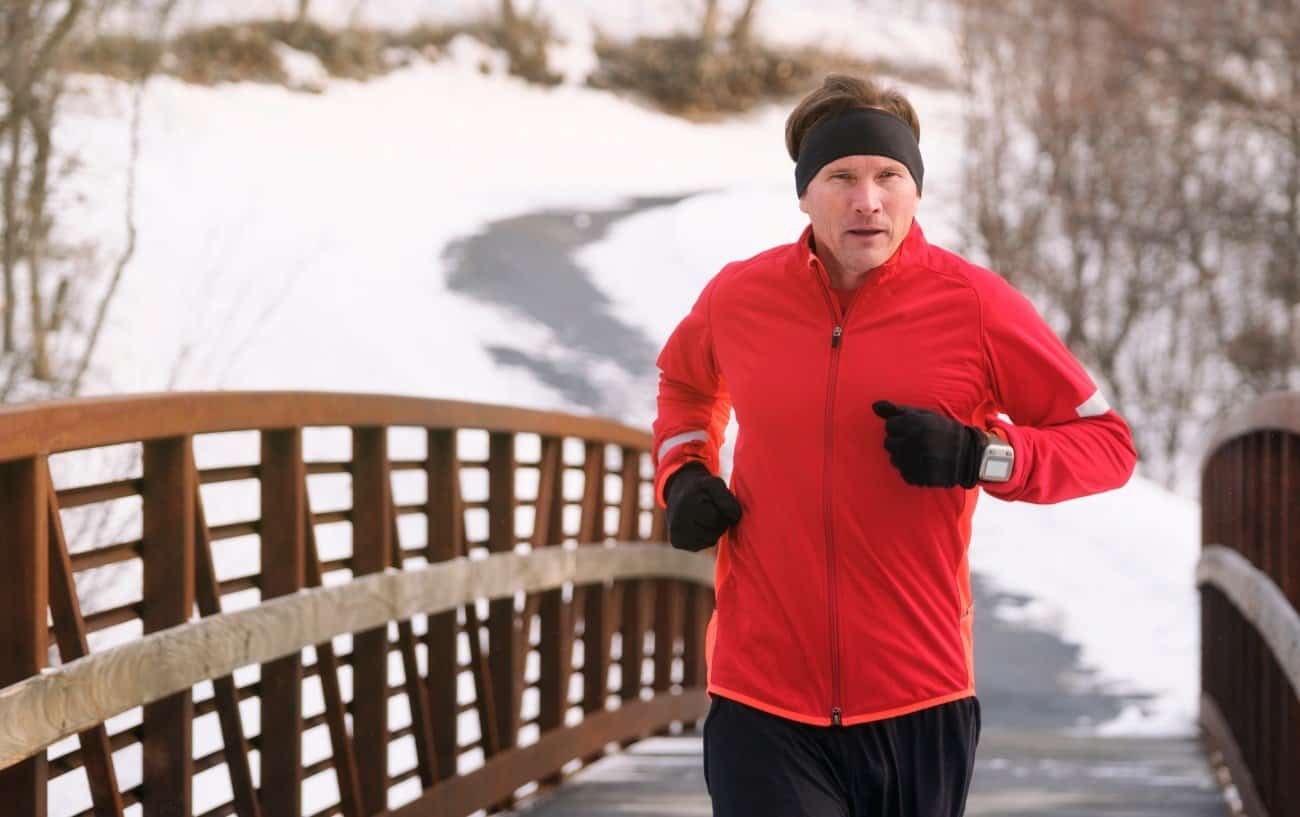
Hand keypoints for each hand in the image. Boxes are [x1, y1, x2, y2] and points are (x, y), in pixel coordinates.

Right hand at [665, 462, 742, 551]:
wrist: (678, 494)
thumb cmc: (700, 489)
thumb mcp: (713, 484)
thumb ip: (726, 498)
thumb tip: (735, 518)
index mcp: (686, 506)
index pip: (716, 518)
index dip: (722, 510)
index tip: (713, 501)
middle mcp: (678, 523)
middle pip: (714, 531)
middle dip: (719, 521)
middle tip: (709, 509)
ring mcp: (677, 535)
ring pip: (710, 540)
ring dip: (714, 530)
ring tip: (704, 516)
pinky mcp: (678, 543)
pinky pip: (703, 545)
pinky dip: (706, 536)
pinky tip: (698, 525)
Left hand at [872, 400, 987, 488]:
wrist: (968, 455)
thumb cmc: (943, 431)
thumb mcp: (924, 415)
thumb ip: (897, 410)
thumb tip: (874, 405)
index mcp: (914, 424)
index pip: (889, 426)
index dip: (900, 427)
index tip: (913, 429)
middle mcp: (913, 442)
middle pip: (888, 443)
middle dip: (900, 442)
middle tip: (918, 442)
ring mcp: (915, 461)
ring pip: (894, 459)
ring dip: (904, 457)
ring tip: (922, 453)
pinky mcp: (918, 477)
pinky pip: (903, 473)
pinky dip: (911, 470)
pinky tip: (925, 464)